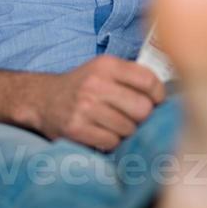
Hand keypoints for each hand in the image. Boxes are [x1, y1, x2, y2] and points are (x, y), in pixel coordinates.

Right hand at [14, 54, 165, 150]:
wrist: (42, 100)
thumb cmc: (80, 86)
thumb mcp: (104, 70)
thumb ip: (132, 77)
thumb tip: (164, 98)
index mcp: (106, 65)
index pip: (149, 81)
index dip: (158, 95)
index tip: (156, 102)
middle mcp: (95, 84)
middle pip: (142, 109)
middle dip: (141, 117)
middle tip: (132, 117)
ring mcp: (85, 107)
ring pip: (128, 129)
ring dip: (125, 131)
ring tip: (112, 124)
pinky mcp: (77, 129)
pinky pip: (111, 142)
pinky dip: (110, 141)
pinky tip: (101, 132)